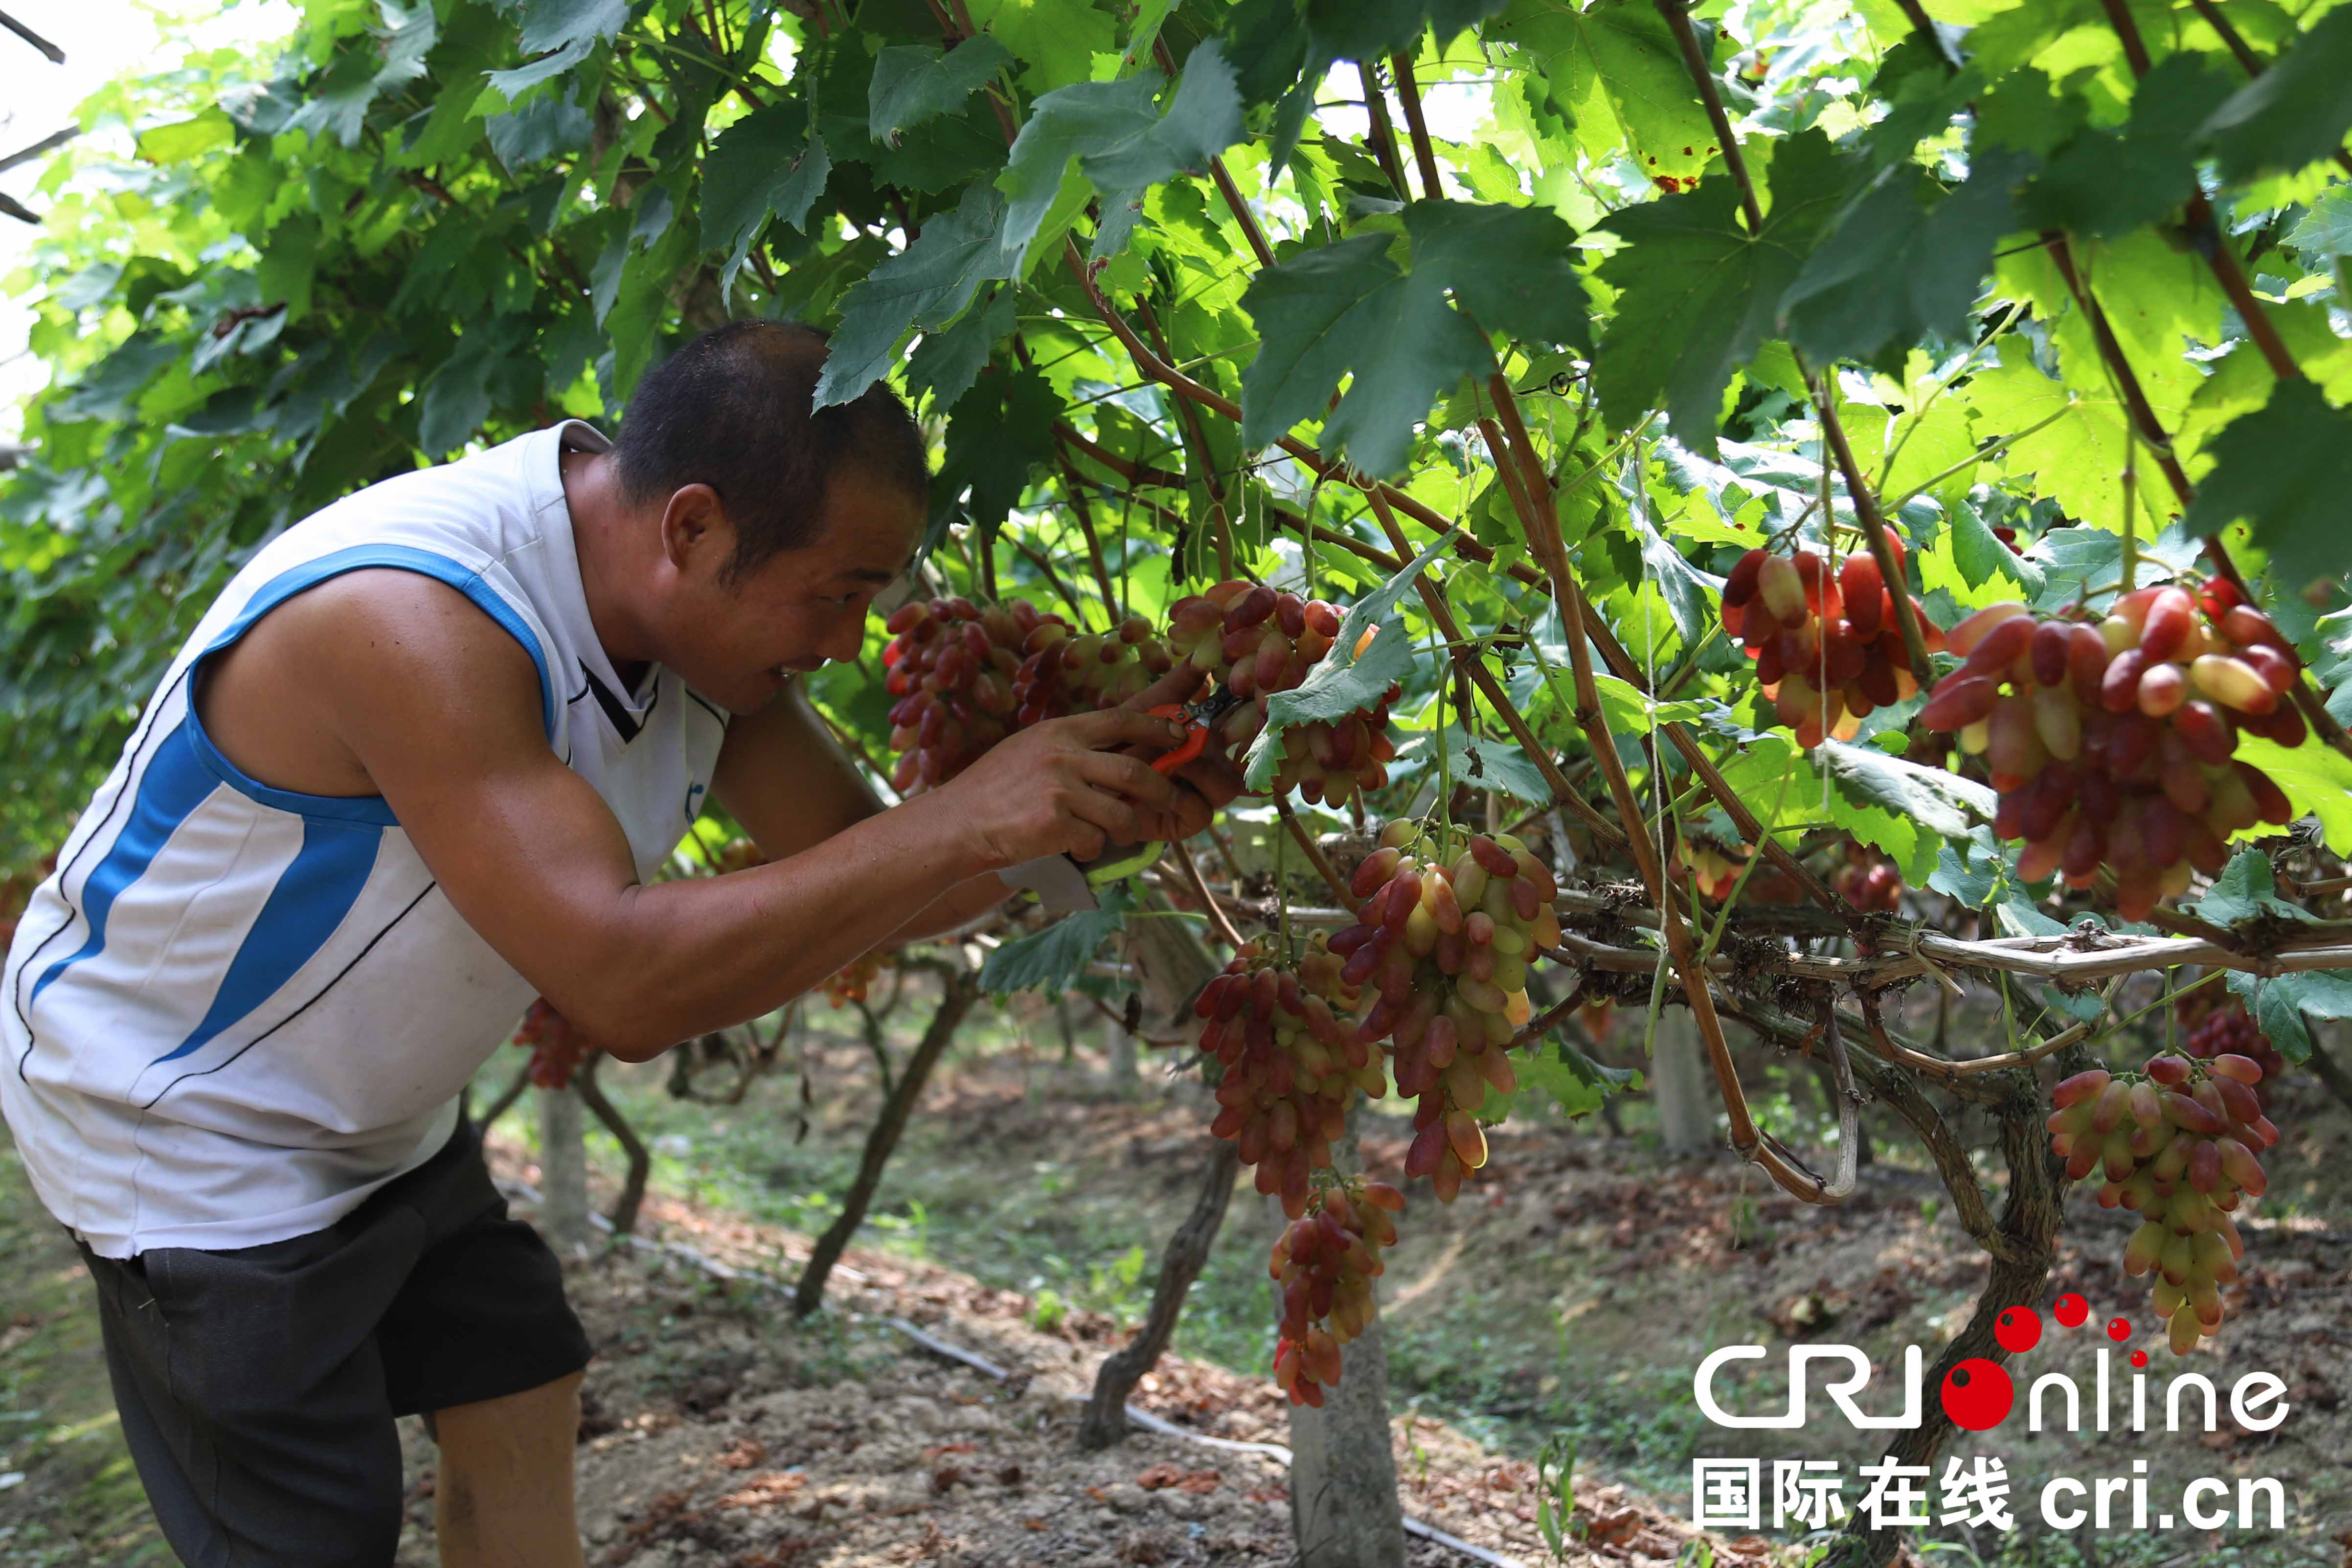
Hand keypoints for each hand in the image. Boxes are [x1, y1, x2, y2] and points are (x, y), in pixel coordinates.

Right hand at [929, 702, 1191, 869]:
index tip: (1180, 735)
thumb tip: (1120, 747)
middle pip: (1133, 771)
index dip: (1157, 727)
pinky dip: (1092, 850)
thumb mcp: (1031, 748)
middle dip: (1161, 791)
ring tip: (1115, 835)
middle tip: (1170, 801)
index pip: (1121, 720)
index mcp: (1060, 731)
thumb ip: (1071, 746)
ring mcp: (1058, 790)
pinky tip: (1075, 849)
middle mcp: (1062, 755)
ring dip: (1127, 830)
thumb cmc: (994, 788)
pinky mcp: (1053, 824)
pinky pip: (1094, 841)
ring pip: (1121, 813)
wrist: (957, 822)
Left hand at [1109, 666, 1247, 843]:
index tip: (1249, 696)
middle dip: (1234, 742)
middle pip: (1245, 758)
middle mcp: (1214, 766)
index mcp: (1211, 737)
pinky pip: (1200, 812)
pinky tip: (1166, 783)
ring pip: (1226, 786)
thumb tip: (1203, 655)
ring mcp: (1203, 794)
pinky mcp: (1186, 821)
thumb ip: (1175, 686)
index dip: (1252, 714)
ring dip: (1204, 769)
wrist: (1084, 779)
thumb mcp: (1144, 708)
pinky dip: (1184, 798)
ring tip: (1180, 756)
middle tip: (1217, 726)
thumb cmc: (1117, 739)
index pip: (1244, 725)